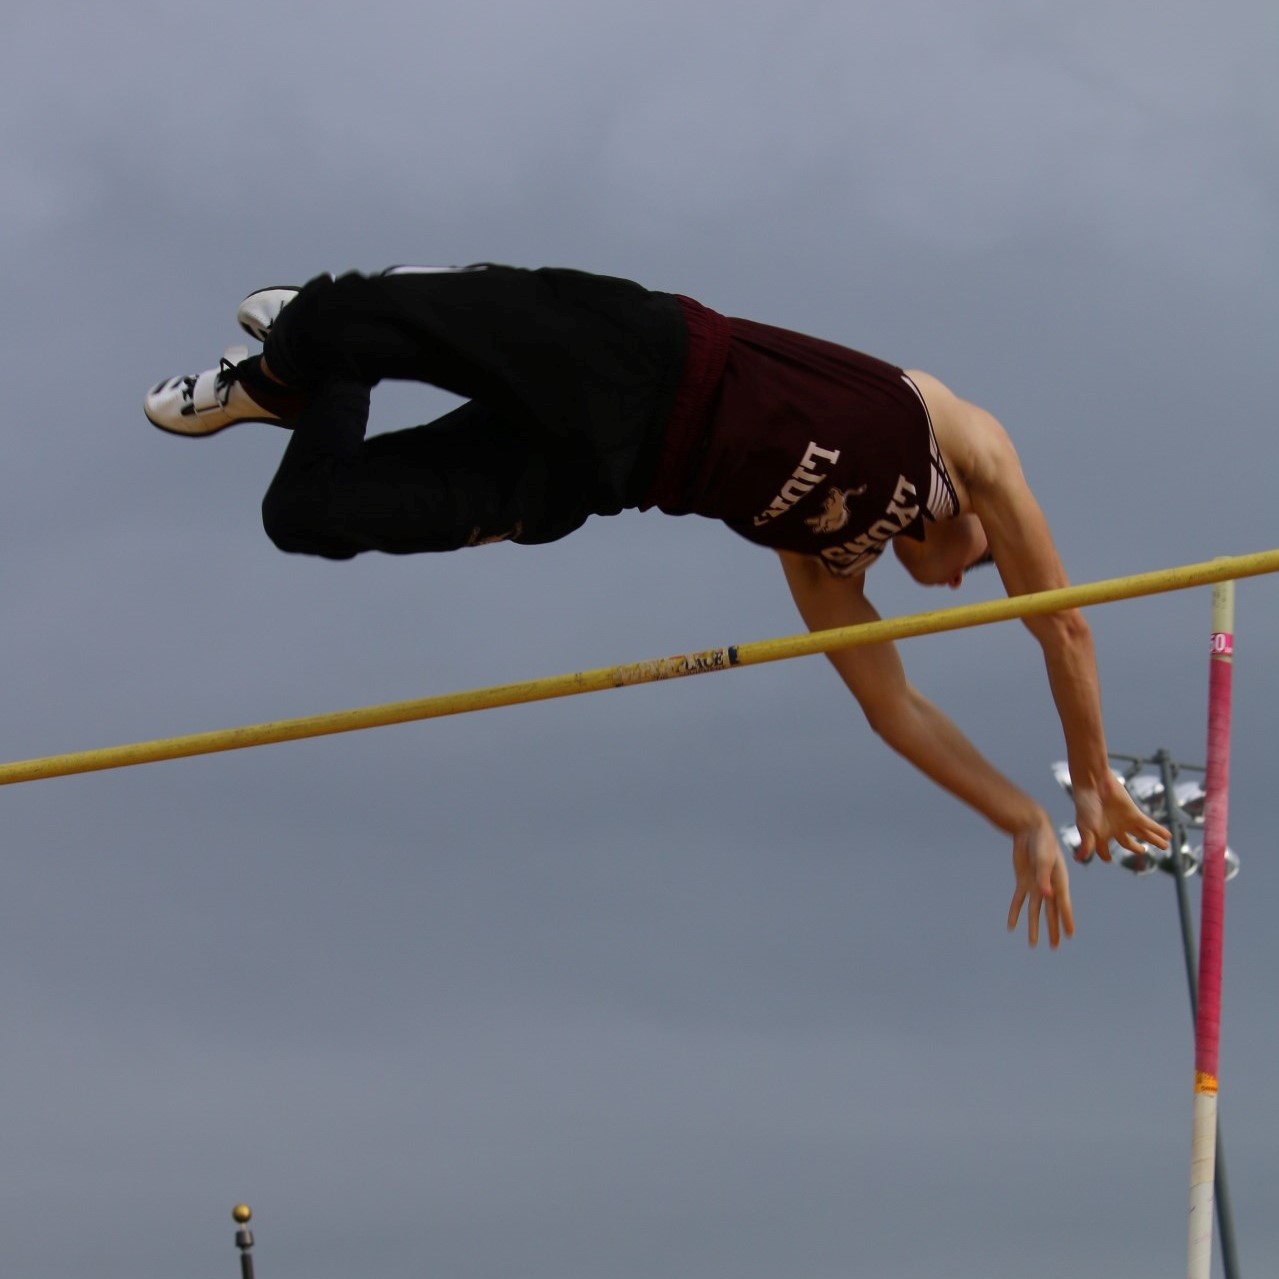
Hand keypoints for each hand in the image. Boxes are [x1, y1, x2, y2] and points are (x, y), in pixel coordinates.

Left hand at [1008, 815, 1073, 947]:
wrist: (1030, 830)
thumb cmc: (1042, 842)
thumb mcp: (1044, 859)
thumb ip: (1044, 877)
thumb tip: (1046, 895)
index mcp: (1059, 882)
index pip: (1063, 905)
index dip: (1066, 920)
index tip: (1070, 935)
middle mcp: (1049, 887)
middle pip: (1050, 912)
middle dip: (1052, 930)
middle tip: (1055, 947)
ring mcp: (1035, 885)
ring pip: (1034, 911)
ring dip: (1034, 927)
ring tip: (1033, 944)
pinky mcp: (1023, 882)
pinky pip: (1018, 901)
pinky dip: (1014, 913)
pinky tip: (1011, 926)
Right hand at [1072, 775, 1170, 863]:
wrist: (1094, 784)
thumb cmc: (1086, 805)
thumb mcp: (1085, 827)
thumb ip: (1086, 844)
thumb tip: (1079, 859)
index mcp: (1100, 834)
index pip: (1103, 850)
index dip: (1105, 855)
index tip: (1108, 859)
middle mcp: (1114, 829)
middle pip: (1128, 842)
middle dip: (1136, 848)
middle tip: (1142, 851)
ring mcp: (1125, 821)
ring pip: (1143, 834)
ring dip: (1154, 840)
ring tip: (1165, 846)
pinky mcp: (1134, 813)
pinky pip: (1150, 825)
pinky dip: (1159, 831)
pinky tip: (1169, 836)